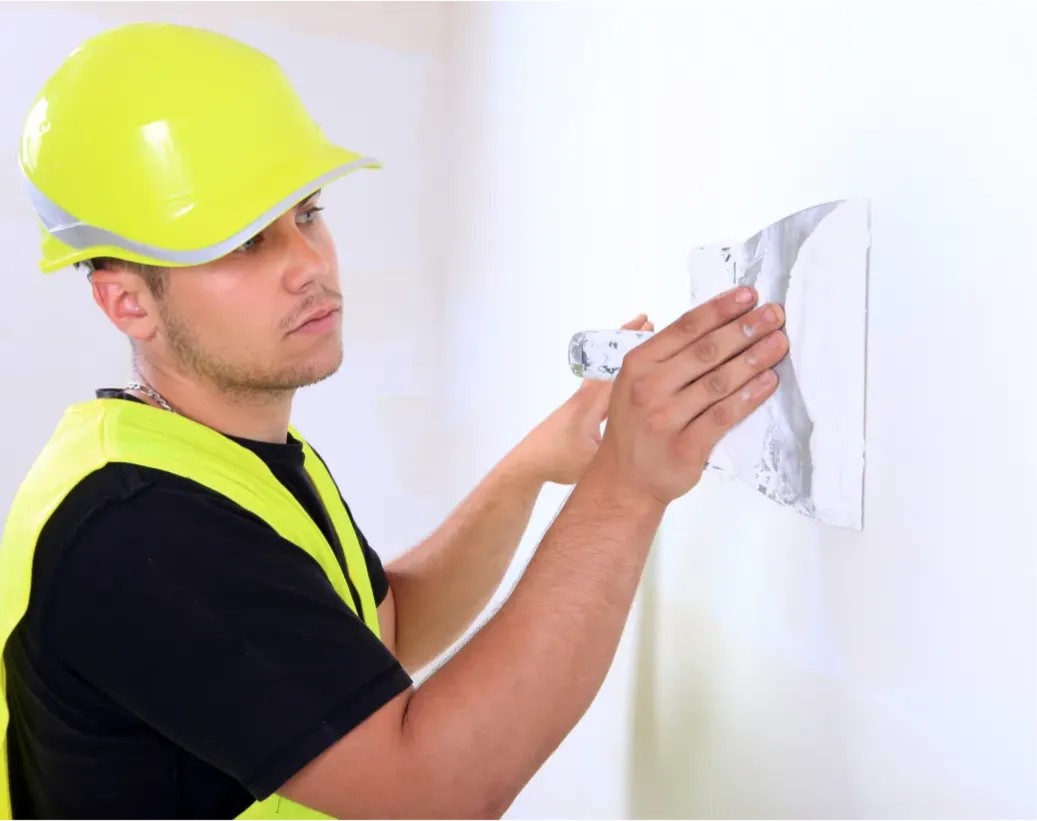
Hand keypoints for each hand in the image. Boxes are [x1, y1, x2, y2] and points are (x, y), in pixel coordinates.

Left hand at [514, 314, 655, 485]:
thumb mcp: (595, 460)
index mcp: (592, 403)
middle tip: (646, 322)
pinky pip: (601, 384)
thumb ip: (620, 448)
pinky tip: (623, 375)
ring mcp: (581, 401)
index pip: (619, 371)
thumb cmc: (559, 461)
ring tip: (637, 340)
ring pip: (605, 371)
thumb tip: (649, 439)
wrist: (529, 463)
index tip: (649, 328)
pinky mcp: (578, 410)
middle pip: (612, 363)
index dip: (636, 351)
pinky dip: (614, 373)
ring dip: (621, 356)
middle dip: (629, 343)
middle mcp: (587, 396)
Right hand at [590, 286, 787, 508]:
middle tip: (774, 314)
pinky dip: (749, 396)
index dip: (720, 309)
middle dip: (745, 328)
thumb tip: (716, 324)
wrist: (624, 480)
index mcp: (638, 364)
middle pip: (706, 350)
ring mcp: (666, 418)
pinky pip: (724, 416)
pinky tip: (769, 381)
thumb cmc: (637, 426)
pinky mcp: (685, 447)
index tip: (750, 295)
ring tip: (779, 342)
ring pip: (719, 381)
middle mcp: (649, 388)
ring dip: (754, 358)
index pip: (685, 327)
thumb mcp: (635, 383)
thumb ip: (667, 357)